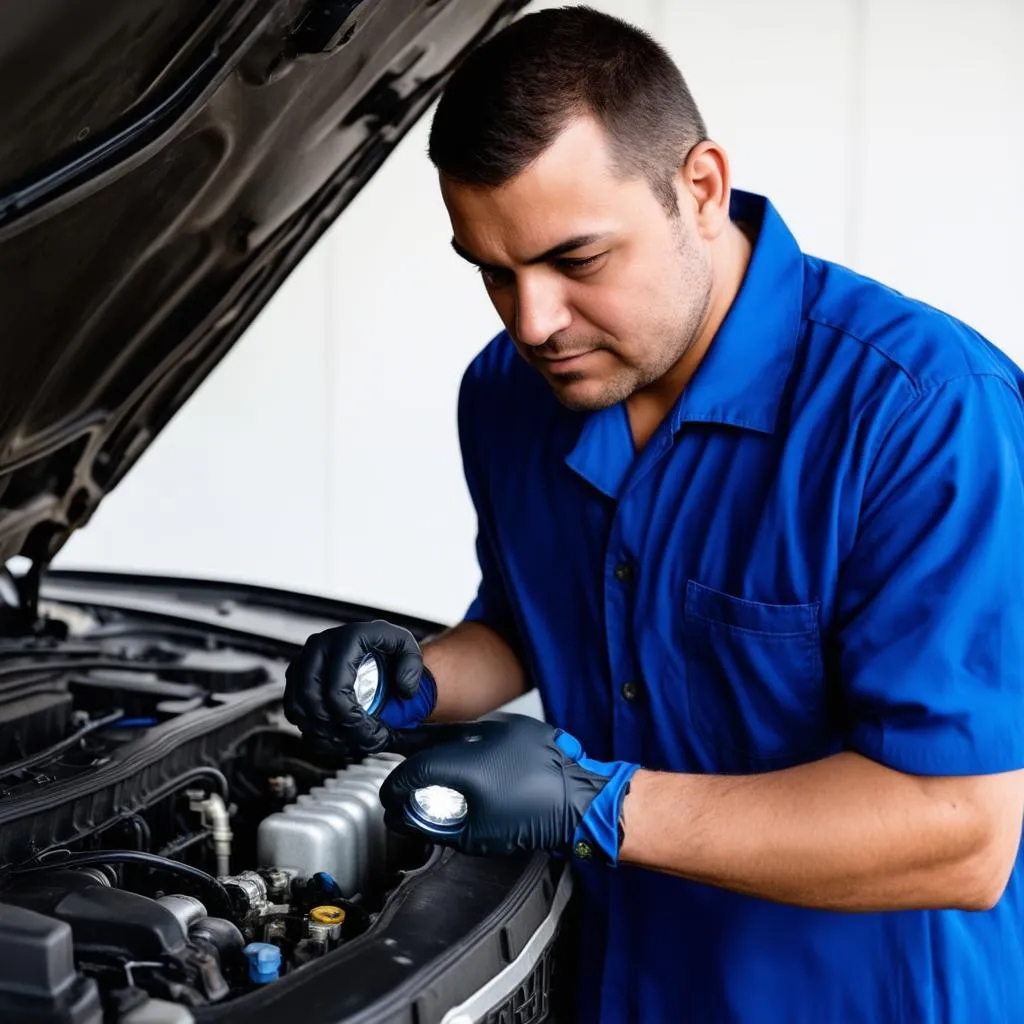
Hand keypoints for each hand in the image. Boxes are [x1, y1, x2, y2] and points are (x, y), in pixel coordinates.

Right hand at [283, 621, 436, 754]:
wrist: (368, 643)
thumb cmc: (387, 646)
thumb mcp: (407, 647)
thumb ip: (412, 666)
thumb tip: (403, 689)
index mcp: (346, 639)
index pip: (337, 690)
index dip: (351, 720)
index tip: (371, 732)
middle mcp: (319, 646)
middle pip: (313, 702)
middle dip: (337, 730)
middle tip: (362, 742)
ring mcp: (302, 660)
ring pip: (298, 708)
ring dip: (323, 733)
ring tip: (350, 742)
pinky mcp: (294, 675)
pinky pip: (292, 708)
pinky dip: (310, 728)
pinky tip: (333, 736)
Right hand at [379, 715, 639, 862]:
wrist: (580, 802)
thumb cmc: (536, 821)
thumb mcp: (475, 836)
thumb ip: (433, 826)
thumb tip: (406, 818)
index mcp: (466, 764)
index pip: (414, 769)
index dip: (396, 786)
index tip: (392, 798)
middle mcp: (480, 735)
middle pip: (427, 743)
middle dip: (409, 762)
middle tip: (401, 780)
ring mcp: (500, 726)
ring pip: (453, 733)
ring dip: (436, 751)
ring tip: (429, 770)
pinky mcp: (516, 724)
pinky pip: (478, 731)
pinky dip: (465, 745)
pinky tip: (466, 762)